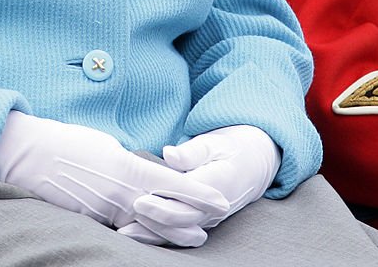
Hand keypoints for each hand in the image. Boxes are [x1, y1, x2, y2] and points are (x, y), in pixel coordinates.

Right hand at [0, 111, 228, 239]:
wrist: (28, 154)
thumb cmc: (66, 141)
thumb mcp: (105, 145)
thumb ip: (127, 163)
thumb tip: (141, 173)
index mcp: (127, 169)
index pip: (172, 185)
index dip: (198, 194)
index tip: (220, 200)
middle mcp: (120, 195)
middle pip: (164, 214)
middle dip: (188, 222)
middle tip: (209, 229)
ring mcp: (104, 212)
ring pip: (144, 226)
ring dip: (166, 232)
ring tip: (189, 236)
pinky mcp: (90, 222)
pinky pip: (118, 229)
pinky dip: (135, 231)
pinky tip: (143, 234)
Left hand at [131, 125, 280, 244]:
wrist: (253, 165)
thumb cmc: (228, 148)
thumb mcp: (212, 143)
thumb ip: (191, 151)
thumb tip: (168, 154)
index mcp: (216, 187)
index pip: (186, 203)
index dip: (161, 206)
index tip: (137, 200)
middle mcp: (213, 210)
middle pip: (180, 222)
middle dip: (152, 223)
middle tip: (124, 220)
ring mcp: (208, 218)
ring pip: (179, 232)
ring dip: (153, 235)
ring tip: (124, 232)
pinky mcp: (201, 220)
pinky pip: (180, 231)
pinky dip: (159, 234)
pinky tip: (137, 232)